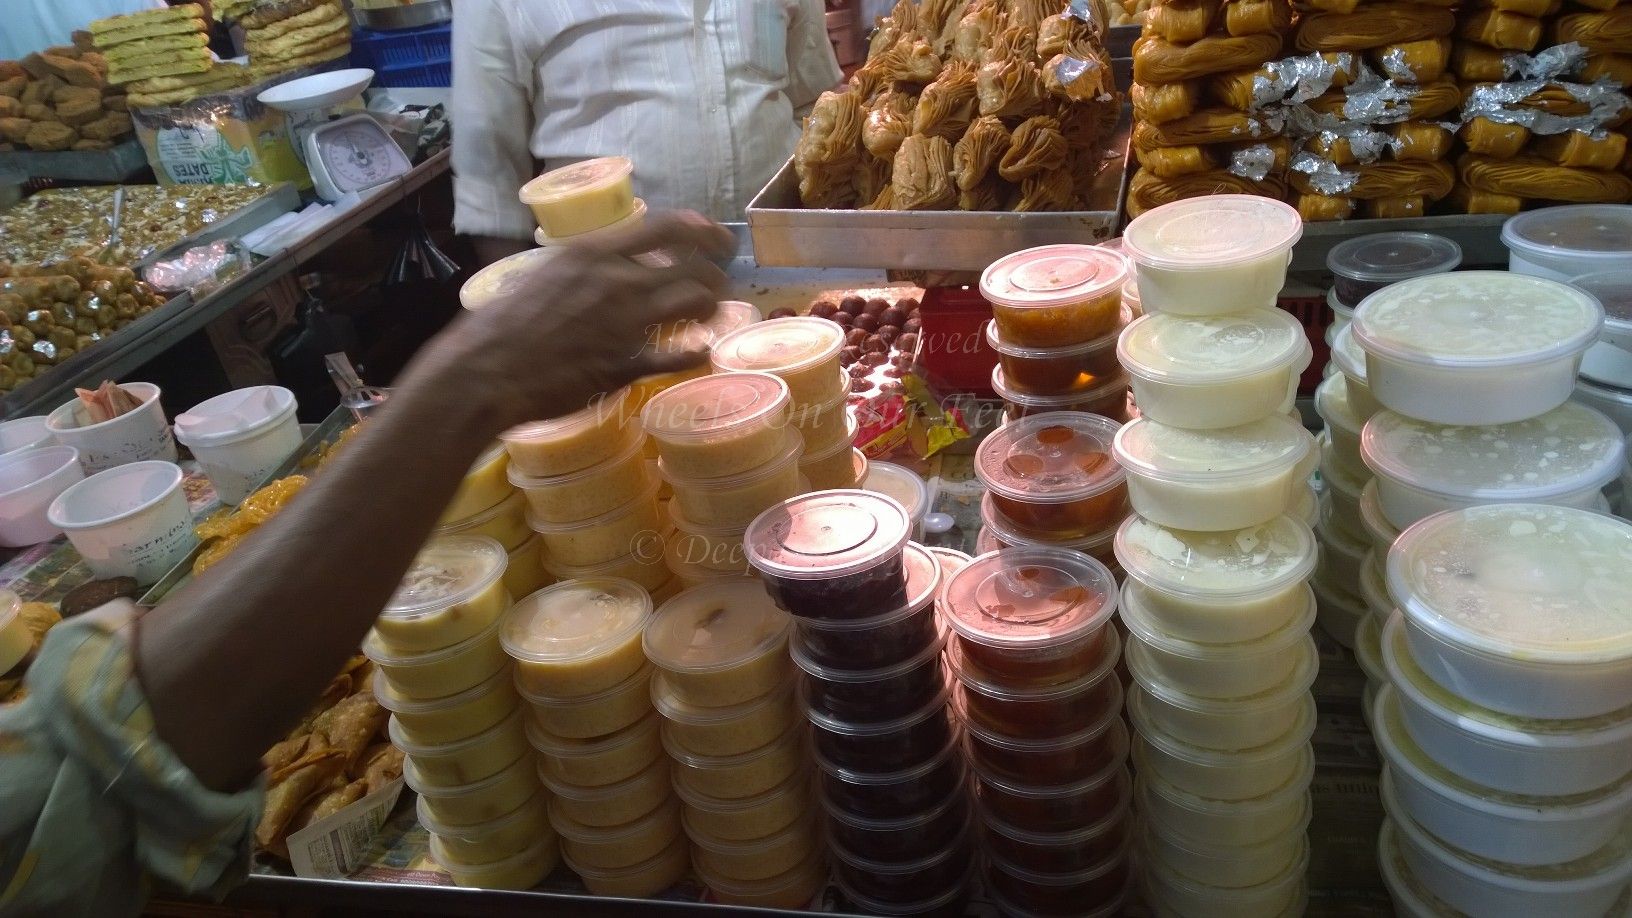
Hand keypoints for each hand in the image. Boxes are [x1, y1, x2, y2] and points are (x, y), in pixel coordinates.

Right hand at [407, 212, 735, 432]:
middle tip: (720, 284)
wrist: (486, 371)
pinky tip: (702, 350)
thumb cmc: (502, 323)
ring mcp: (625, 324)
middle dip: (716, 274)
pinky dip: (697, 351)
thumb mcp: (543, 274)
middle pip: (693, 266)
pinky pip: (679, 355)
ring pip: (696, 302)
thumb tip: (605, 264)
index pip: (666, 226)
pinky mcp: (626, 365)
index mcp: (592, 253)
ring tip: (710, 315)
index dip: (703, 231)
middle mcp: (616, 281)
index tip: (718, 240)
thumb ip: (581, 267)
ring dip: (711, 307)